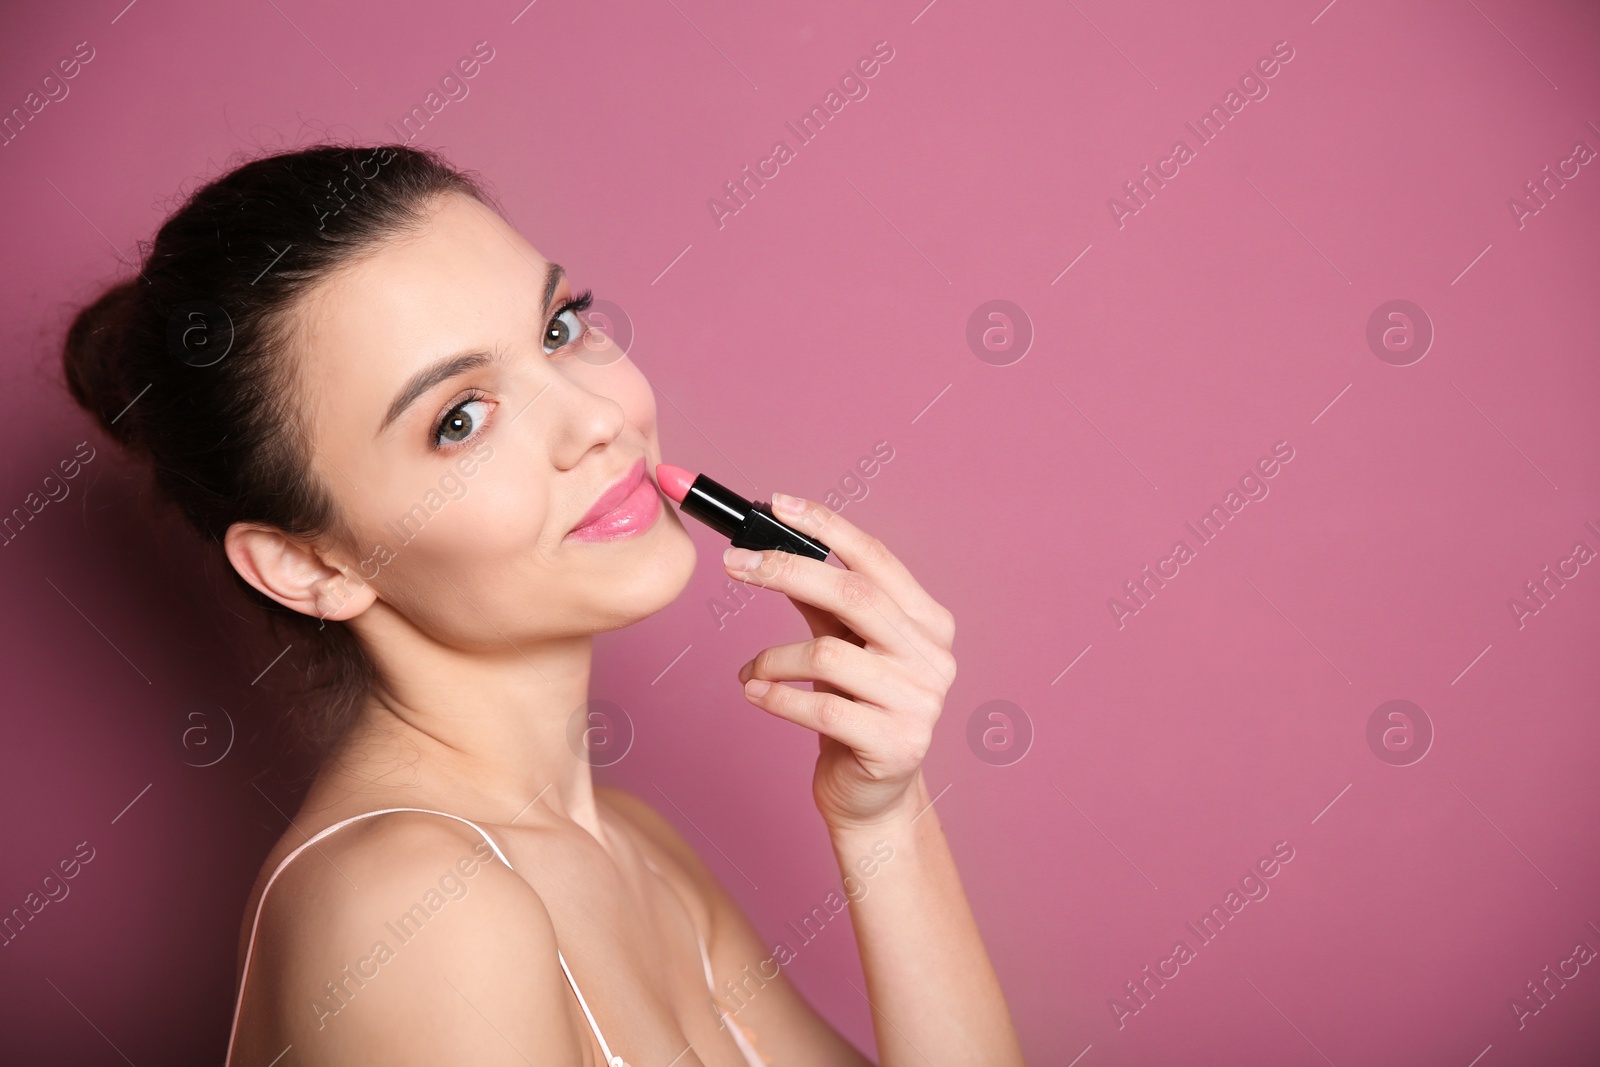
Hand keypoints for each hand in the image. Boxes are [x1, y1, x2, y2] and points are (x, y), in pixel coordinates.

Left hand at [723, 493, 956, 831]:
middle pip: (855, 595)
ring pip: (828, 655)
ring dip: (773, 658)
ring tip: (751, 672)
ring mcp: (921, 702)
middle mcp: (933, 657)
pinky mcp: (896, 744)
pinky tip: (756, 694)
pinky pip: (820, 706)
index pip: (877, 558)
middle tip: (733, 564)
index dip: (826, 526)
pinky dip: (776, 696)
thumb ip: (821, 599)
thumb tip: (771, 542)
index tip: (776, 504)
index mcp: (927, 622)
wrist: (872, 797)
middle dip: (786, 571)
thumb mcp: (841, 645)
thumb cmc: (855, 712)